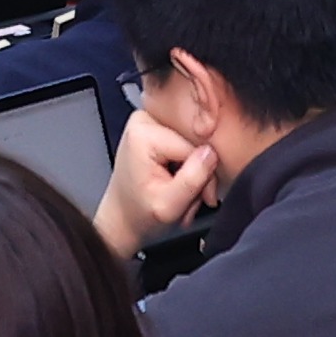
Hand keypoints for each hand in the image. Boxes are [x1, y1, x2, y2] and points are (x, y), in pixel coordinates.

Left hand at [92, 106, 223, 256]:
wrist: (123, 217)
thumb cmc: (138, 213)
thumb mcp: (169, 205)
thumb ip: (192, 179)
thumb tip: (212, 152)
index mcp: (143, 133)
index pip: (194, 146)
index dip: (204, 174)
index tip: (202, 196)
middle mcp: (145, 119)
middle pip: (196, 142)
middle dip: (200, 174)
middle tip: (190, 197)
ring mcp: (152, 121)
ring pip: (196, 144)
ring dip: (195, 173)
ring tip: (182, 193)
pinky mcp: (159, 128)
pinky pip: (189, 144)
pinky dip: (189, 167)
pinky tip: (179, 182)